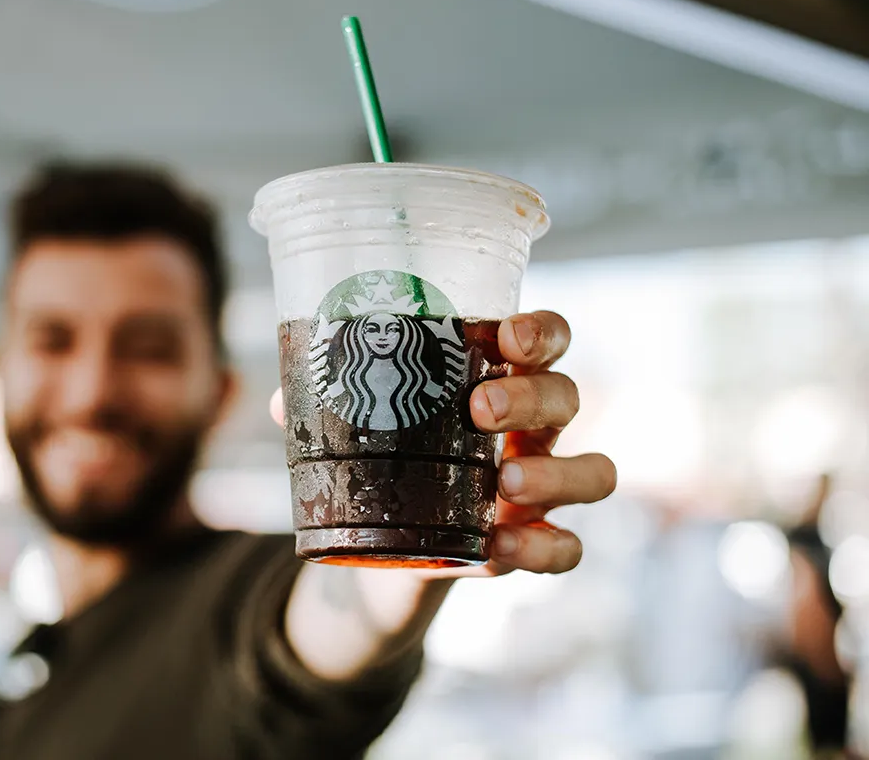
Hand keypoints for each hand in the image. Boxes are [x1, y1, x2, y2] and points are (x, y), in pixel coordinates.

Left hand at [269, 310, 614, 578]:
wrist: (389, 546)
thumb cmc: (390, 458)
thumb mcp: (362, 428)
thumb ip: (329, 408)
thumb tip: (287, 402)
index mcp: (498, 380)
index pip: (546, 339)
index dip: (542, 332)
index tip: (509, 337)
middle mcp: (533, 429)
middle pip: (567, 396)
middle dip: (532, 397)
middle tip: (482, 408)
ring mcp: (542, 487)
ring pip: (594, 471)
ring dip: (556, 472)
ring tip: (506, 483)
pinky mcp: (532, 544)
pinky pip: (569, 549)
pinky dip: (542, 548)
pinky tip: (499, 547)